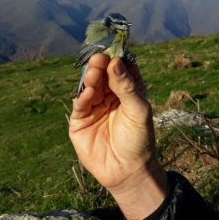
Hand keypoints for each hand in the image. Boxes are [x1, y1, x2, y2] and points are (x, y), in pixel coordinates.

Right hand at [69, 54, 166, 219]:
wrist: (127, 171)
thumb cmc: (139, 139)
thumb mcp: (138, 110)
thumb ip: (126, 87)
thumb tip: (115, 61)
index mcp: (127, 90)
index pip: (120, 68)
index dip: (117, 58)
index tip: (114, 48)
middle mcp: (109, 95)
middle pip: (102, 75)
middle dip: (101, 65)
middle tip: (99, 58)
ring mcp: (94, 107)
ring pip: (90, 86)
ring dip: (91, 78)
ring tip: (94, 71)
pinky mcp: (80, 121)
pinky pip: (80, 104)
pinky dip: (83, 96)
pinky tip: (89, 92)